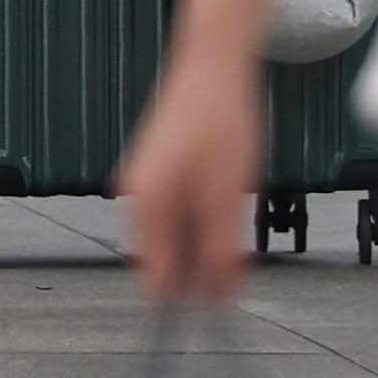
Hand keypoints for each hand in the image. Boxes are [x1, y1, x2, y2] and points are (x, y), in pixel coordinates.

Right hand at [117, 44, 260, 301]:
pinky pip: (179, 213)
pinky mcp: (159, 173)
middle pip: (166, 258)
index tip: (220, 312)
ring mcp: (145, 184)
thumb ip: (219, 251)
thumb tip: (218, 298)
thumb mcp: (227, 197)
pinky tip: (226, 199)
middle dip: (203, 267)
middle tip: (240, 259)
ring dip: (206, 240)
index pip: (157, 278)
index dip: (189, 300)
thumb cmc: (218, 122)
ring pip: (176, 236)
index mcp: (146, 208)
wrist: (212, 65)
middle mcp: (137, 199)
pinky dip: (203, 219)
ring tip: (235, 214)